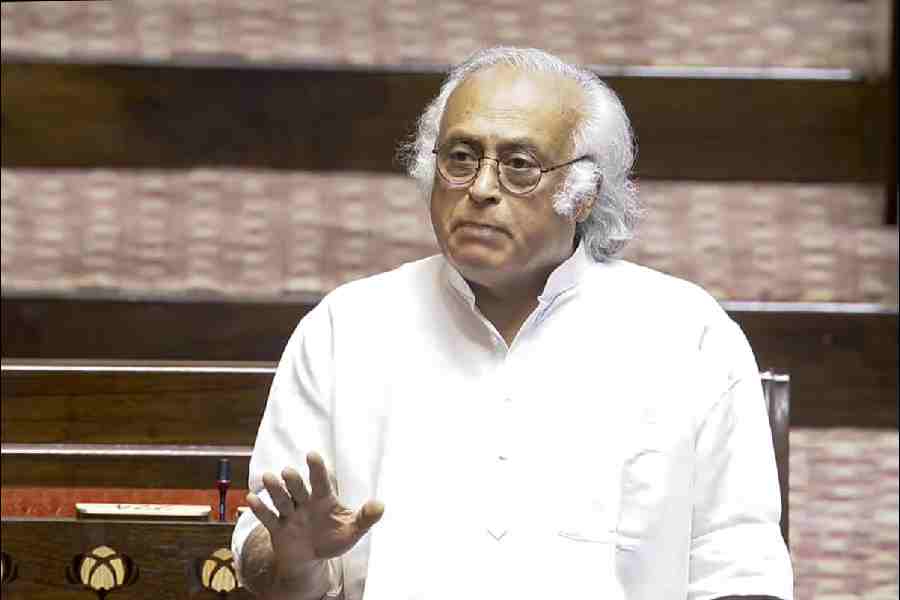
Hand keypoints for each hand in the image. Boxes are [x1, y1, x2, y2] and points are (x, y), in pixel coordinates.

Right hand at [247, 452, 383, 568]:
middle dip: (293, 481)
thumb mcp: (352, 530)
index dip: (317, 468)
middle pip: (298, 488)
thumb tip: (381, 505)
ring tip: (269, 478)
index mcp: (323, 499)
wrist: (310, 558)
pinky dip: (260, 509)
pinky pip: (268, 518)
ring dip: (275, 490)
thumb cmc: (332, 538)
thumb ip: (365, 518)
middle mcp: (305, 503)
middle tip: (288, 472)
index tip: (312, 454)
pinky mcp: (278, 529)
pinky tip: (252, 499)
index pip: (321, 481)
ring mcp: (290, 515)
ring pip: (282, 500)